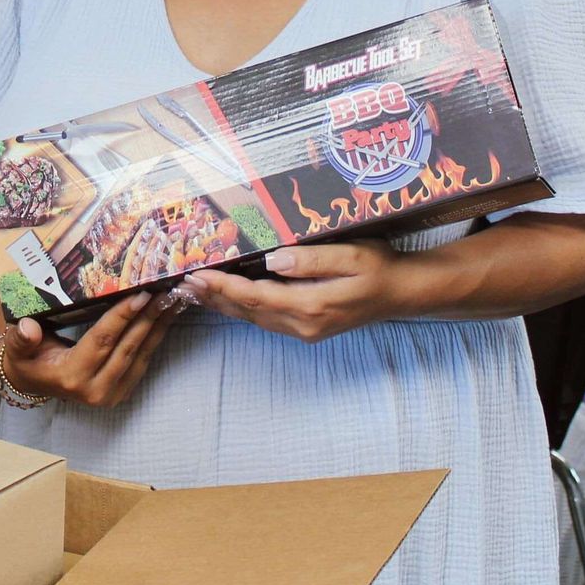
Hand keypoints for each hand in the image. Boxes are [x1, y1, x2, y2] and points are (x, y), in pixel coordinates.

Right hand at [1, 290, 180, 408]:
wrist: (32, 383)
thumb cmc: (26, 360)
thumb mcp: (16, 349)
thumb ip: (20, 338)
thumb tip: (27, 327)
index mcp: (71, 377)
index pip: (101, 341)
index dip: (121, 317)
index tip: (141, 294)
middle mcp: (95, 391)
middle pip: (127, 348)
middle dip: (148, 318)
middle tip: (166, 292)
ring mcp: (111, 395)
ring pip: (140, 356)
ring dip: (158, 327)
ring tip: (173, 302)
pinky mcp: (121, 393)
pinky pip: (142, 362)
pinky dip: (154, 339)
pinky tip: (164, 319)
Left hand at [175, 240, 407, 342]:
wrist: (402, 293)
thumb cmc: (379, 268)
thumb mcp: (353, 256)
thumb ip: (311, 259)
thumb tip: (273, 259)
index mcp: (312, 306)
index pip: (255, 296)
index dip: (223, 285)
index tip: (197, 274)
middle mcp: (303, 324)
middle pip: (247, 311)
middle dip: (213, 296)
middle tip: (181, 282)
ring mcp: (304, 329)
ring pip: (253, 317)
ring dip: (223, 303)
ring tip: (194, 289)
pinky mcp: (306, 326)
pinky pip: (264, 318)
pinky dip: (240, 307)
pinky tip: (225, 296)